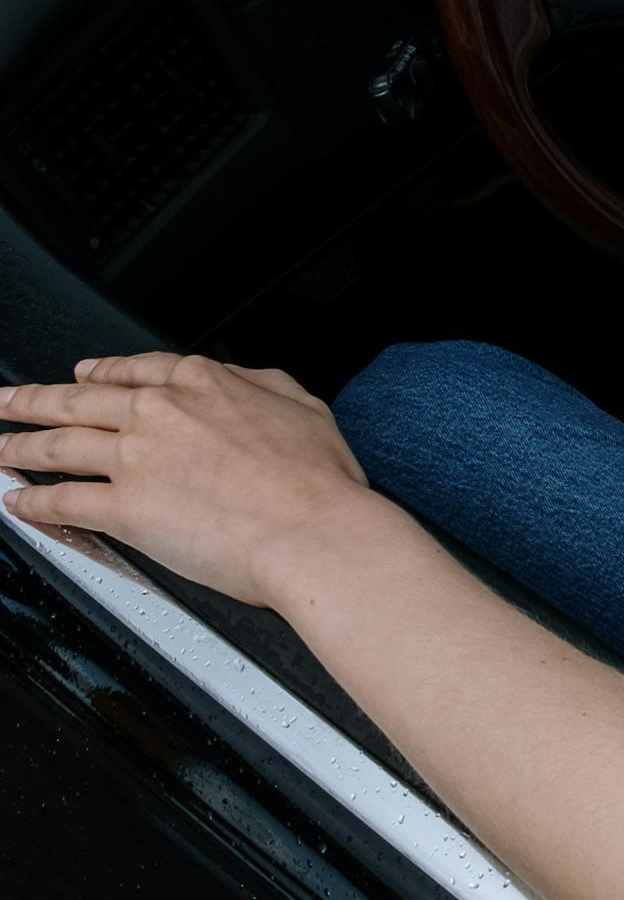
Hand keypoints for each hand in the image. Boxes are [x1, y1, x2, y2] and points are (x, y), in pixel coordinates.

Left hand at [0, 352, 375, 609]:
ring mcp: (136, 458)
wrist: (311, 529)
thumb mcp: (301, 402)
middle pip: (77, 400)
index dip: (98, 373)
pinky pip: (64, 501)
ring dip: (19, 445)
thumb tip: (239, 380)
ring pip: (59, 444)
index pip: (131, 370)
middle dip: (33, 398)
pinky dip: (35, 502)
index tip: (80, 375)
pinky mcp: (124, 508)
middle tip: (6, 400)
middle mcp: (158, 412)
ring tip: (0, 447)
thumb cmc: (317, 479)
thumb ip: (258, 384)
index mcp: (200, 382)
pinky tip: (20, 501)